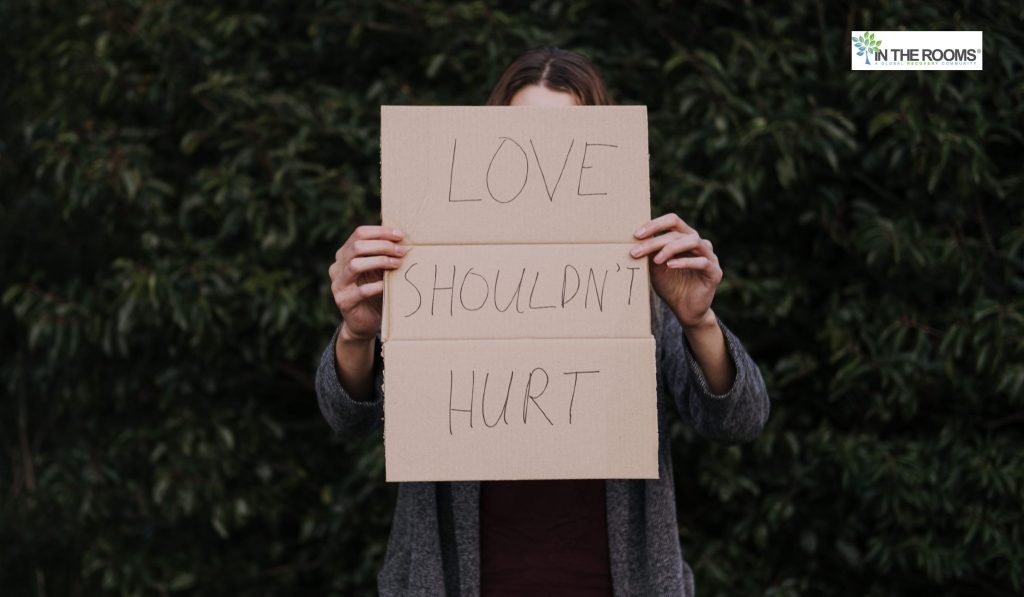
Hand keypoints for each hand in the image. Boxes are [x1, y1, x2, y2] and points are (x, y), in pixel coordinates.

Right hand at [329, 225, 407, 340]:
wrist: (364, 322)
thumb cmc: (375, 292)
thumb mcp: (378, 270)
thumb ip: (383, 255)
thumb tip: (403, 239)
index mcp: (345, 254)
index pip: (359, 234)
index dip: (380, 232)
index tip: (400, 235)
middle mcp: (337, 267)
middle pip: (357, 247)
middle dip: (383, 246)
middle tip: (402, 251)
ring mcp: (338, 284)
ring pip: (355, 265)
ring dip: (380, 262)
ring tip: (397, 264)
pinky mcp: (343, 301)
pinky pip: (360, 291)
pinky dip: (377, 286)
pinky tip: (388, 285)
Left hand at [630, 213, 722, 328]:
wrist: (685, 310)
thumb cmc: (670, 286)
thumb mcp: (656, 268)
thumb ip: (651, 253)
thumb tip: (636, 239)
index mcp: (685, 238)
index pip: (673, 221)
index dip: (655, 224)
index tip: (636, 235)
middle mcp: (699, 244)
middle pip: (679, 231)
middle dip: (656, 240)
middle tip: (637, 250)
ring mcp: (709, 256)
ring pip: (693, 241)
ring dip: (671, 248)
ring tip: (656, 260)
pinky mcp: (714, 272)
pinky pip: (702, 262)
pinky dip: (685, 262)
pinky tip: (670, 266)